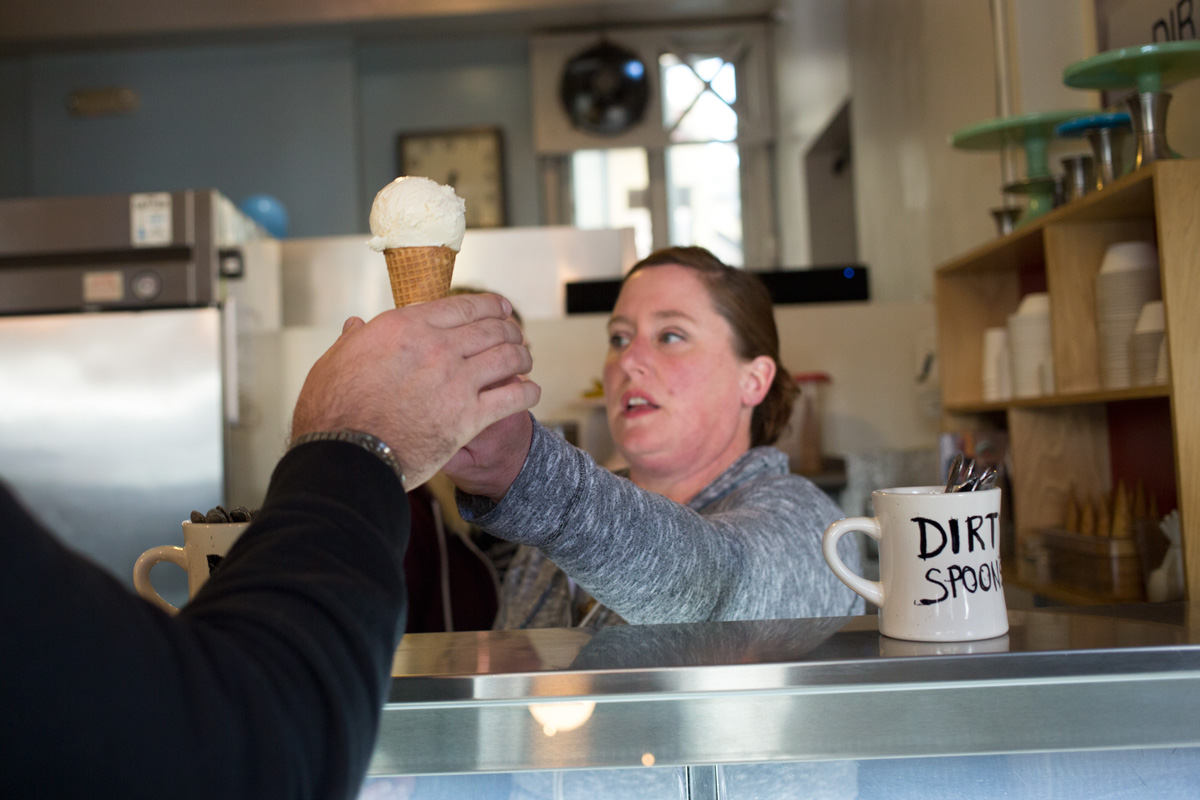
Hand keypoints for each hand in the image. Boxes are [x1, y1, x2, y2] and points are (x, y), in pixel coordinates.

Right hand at [290, 294, 539, 488]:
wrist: (346, 456)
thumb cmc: (332, 412)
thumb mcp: (334, 363)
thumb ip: (353, 341)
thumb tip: (356, 326)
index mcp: (405, 327)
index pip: (461, 307)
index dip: (489, 306)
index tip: (501, 308)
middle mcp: (436, 348)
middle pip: (490, 329)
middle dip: (509, 330)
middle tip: (516, 335)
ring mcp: (456, 382)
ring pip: (507, 358)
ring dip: (522, 357)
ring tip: (525, 362)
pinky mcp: (468, 418)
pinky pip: (512, 398)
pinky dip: (527, 393)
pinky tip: (531, 393)